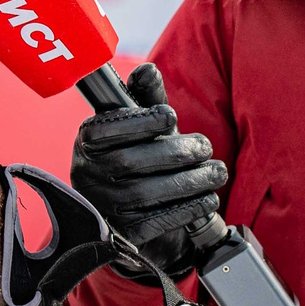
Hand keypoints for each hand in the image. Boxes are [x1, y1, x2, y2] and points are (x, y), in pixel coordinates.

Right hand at [71, 62, 230, 282]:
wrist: (132, 214)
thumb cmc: (139, 157)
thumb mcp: (140, 127)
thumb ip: (145, 100)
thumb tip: (148, 70)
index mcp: (87, 141)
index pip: (105, 129)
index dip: (139, 122)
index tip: (171, 116)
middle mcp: (87, 174)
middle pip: (129, 162)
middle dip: (175, 152)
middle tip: (205, 146)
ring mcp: (102, 207)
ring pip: (145, 193)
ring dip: (190, 182)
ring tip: (217, 172)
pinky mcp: (121, 235)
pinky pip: (155, 221)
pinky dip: (187, 209)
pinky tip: (208, 198)